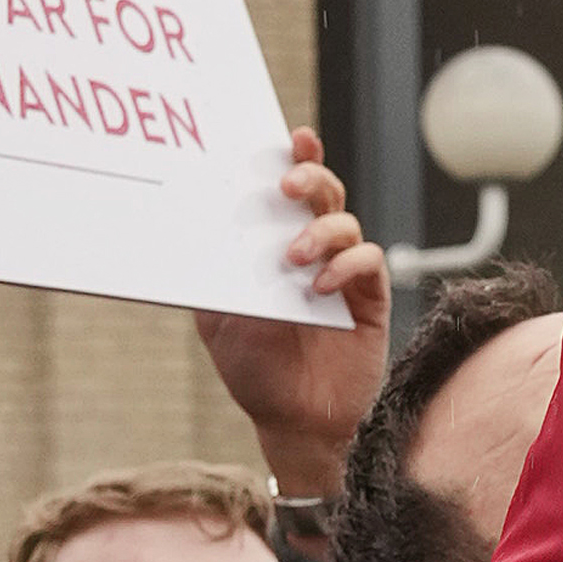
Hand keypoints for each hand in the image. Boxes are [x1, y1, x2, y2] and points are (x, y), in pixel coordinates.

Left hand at [197, 136, 389, 499]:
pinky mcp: (369, 298)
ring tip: (292, 258)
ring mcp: (343, 272)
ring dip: (319, 231)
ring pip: (346, 223)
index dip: (295, 159)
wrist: (292, 421)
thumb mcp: (217, 321)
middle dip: (310, 178)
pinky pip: (368, 263)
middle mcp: (314, 250)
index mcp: (277, 246)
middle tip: (287, 186)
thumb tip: (194, 237)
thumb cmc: (255, 370)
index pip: (289, 193)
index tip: (289, 140)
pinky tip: (320, 288)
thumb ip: (214, 280)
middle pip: (323, 193)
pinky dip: (345, 266)